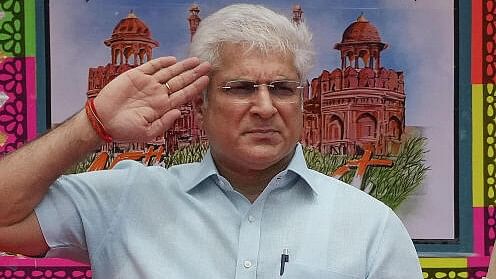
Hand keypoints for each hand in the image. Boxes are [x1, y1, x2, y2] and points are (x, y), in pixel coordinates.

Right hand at [93, 56, 209, 141]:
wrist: (103, 122)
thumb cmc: (124, 130)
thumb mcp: (148, 133)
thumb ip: (164, 123)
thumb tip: (179, 111)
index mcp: (162, 107)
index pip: (184, 95)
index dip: (196, 87)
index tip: (207, 80)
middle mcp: (157, 94)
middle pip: (180, 81)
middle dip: (194, 73)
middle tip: (208, 65)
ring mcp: (147, 84)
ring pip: (169, 72)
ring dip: (182, 66)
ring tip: (196, 60)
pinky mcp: (135, 76)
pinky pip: (151, 67)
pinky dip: (161, 62)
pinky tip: (173, 60)